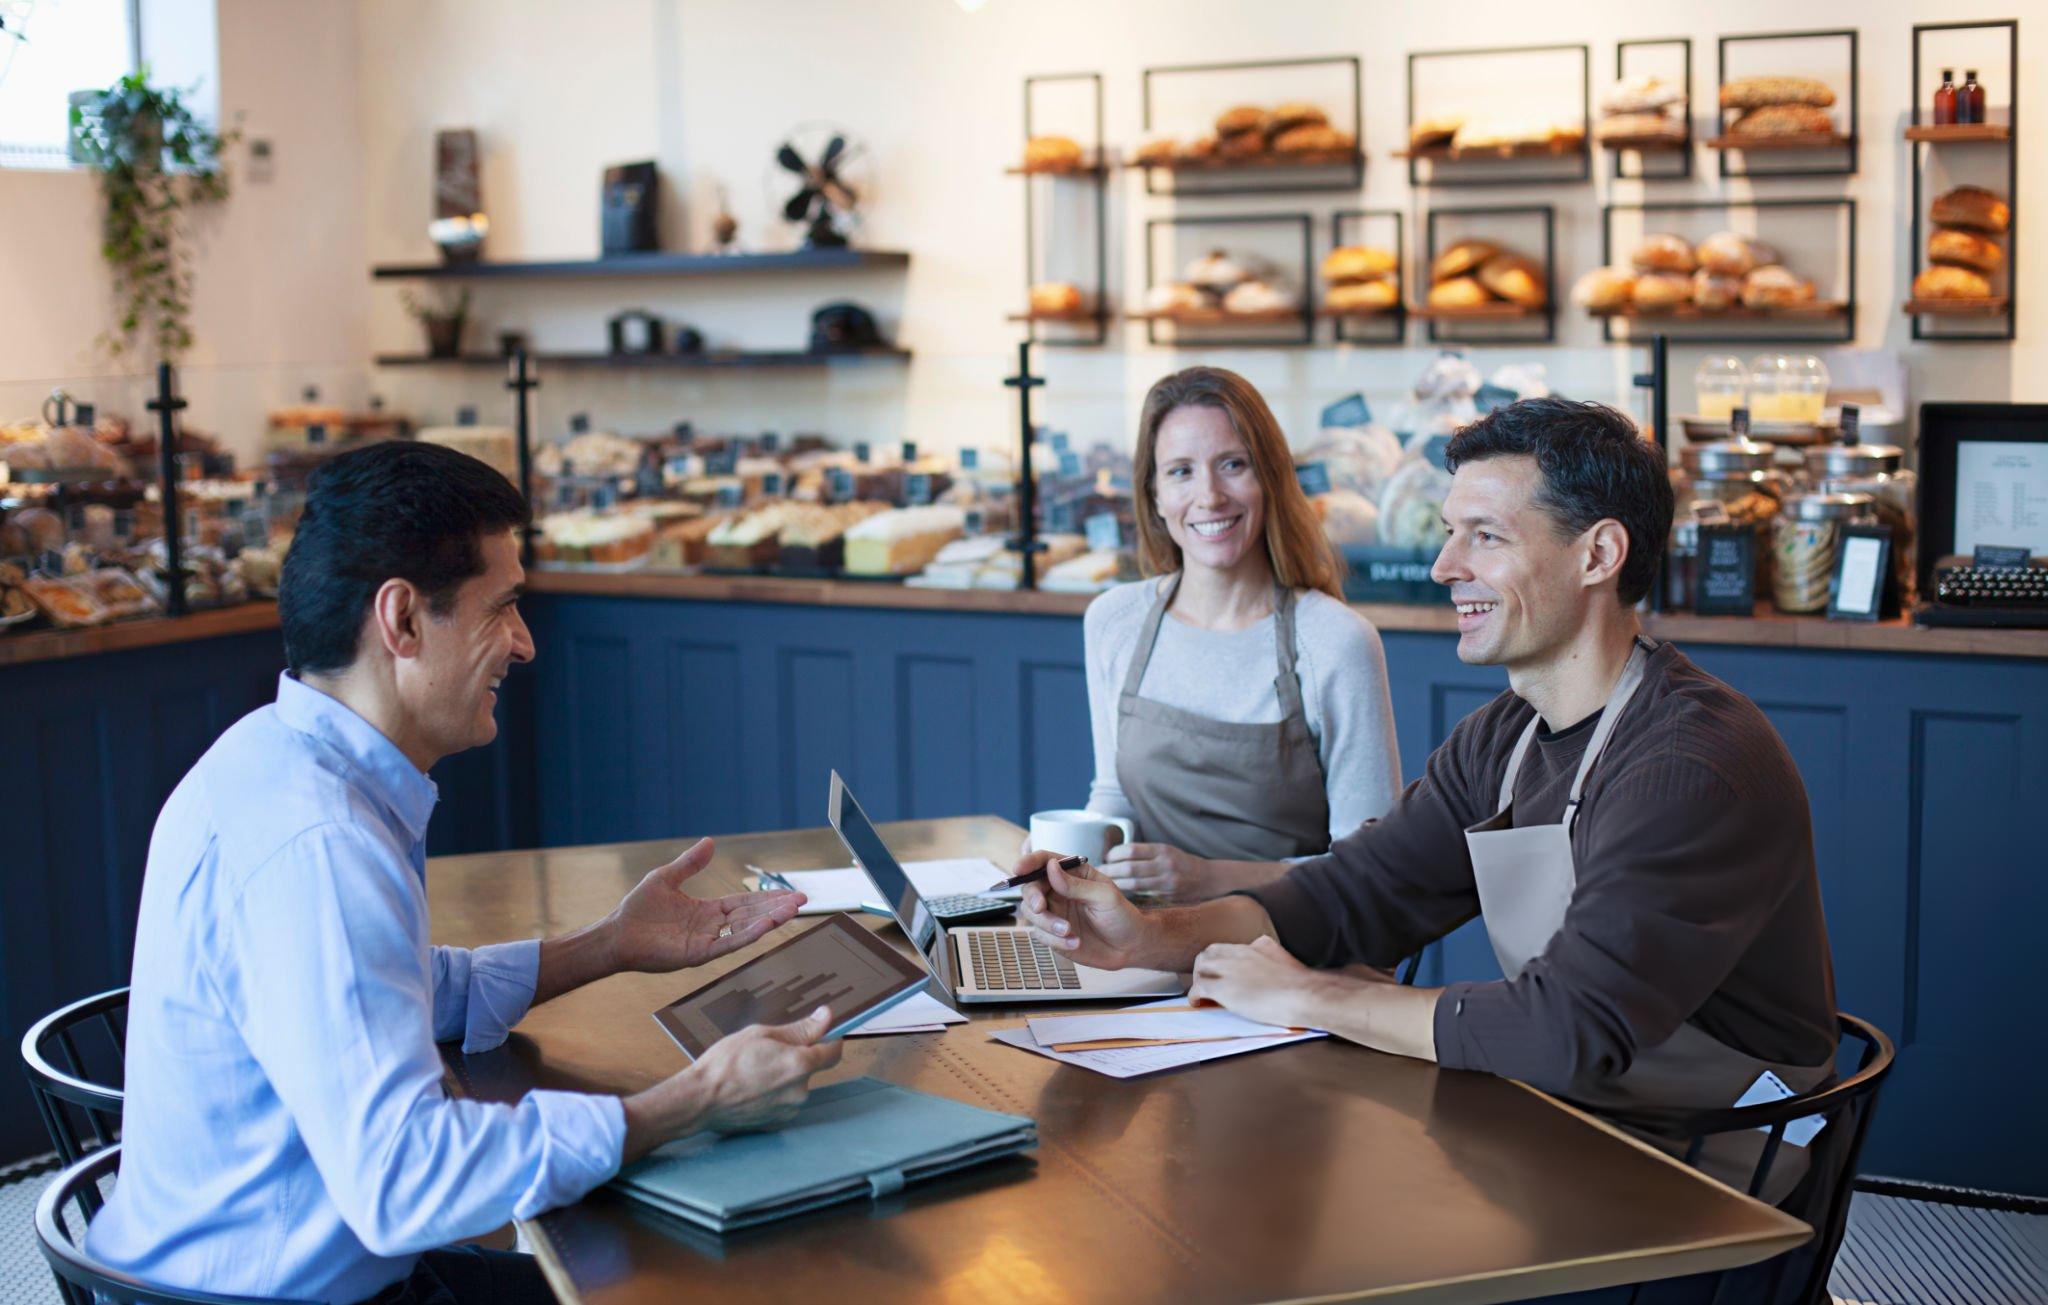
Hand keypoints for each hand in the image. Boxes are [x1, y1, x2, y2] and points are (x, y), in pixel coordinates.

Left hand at [607, 838, 803, 973]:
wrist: (617, 934)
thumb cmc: (637, 909)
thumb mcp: (667, 878)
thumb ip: (690, 864)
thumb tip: (710, 841)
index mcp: (706, 910)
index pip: (744, 903)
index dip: (766, 898)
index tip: (789, 893)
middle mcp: (711, 927)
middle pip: (751, 915)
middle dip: (777, 908)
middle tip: (802, 900)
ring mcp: (706, 941)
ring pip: (744, 930)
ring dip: (769, 920)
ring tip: (792, 910)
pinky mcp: (697, 954)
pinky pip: (727, 943)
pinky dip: (747, 935)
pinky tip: (765, 925)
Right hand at [692, 1007, 843, 1132]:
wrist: (700, 1099)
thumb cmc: (726, 1063)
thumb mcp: (762, 1034)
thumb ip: (800, 1029)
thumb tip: (826, 1017)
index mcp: (800, 1065)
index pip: (834, 1051)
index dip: (829, 1039)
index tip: (820, 1032)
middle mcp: (800, 1090)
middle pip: (812, 1067)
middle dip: (797, 1056)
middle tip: (768, 1050)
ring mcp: (789, 1109)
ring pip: (796, 1085)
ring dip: (784, 1076)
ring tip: (755, 1070)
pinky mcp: (777, 1122)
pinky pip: (784, 1101)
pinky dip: (774, 1092)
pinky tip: (753, 1087)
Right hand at [1015, 851, 1152, 970]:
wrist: (1131, 948)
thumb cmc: (1123, 916)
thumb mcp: (1104, 896)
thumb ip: (1075, 884)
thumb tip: (1049, 867)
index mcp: (1073, 873)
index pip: (1044, 861)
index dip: (1028, 862)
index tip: (1018, 869)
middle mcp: (1059, 890)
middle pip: (1030, 888)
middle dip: (1033, 898)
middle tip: (1041, 908)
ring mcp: (1055, 912)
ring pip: (1032, 913)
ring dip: (1047, 923)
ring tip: (1069, 932)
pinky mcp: (1053, 934)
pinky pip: (1041, 935)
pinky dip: (1055, 941)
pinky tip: (1075, 943)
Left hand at [1103, 842, 1217, 902]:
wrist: (1207, 879)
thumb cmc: (1180, 863)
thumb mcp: (1165, 850)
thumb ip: (1144, 853)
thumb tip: (1113, 855)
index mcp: (1162, 850)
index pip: (1131, 850)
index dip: (1114, 854)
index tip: (1107, 857)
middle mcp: (1165, 865)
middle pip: (1129, 868)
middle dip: (1110, 871)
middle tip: (1099, 873)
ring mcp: (1166, 883)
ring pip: (1134, 885)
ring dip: (1116, 884)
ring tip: (1104, 885)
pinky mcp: (1167, 898)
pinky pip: (1142, 897)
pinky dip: (1128, 896)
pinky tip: (1118, 896)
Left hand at [1188, 936, 1323, 1028]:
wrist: (1304, 995)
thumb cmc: (1302, 985)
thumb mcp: (1285, 958)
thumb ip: (1270, 954)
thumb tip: (1265, 954)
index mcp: (1256, 946)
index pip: (1228, 948)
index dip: (1220, 961)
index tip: (1221, 973)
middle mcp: (1240, 953)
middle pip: (1209, 953)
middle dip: (1205, 967)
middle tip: (1207, 982)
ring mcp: (1230, 969)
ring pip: (1201, 967)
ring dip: (1198, 979)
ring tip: (1202, 994)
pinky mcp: (1224, 988)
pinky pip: (1199, 988)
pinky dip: (1195, 996)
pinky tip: (1198, 1003)